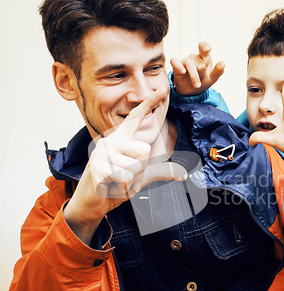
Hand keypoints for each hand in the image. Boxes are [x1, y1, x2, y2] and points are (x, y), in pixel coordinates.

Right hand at [63, 87, 186, 244]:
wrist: (93, 202)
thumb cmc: (116, 185)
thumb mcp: (141, 177)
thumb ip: (160, 172)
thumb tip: (183, 175)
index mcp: (122, 139)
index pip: (137, 117)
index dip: (150, 102)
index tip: (163, 88)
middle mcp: (111, 140)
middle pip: (145, 150)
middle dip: (140, 169)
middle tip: (125, 175)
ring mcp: (102, 152)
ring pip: (136, 165)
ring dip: (131, 180)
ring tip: (117, 180)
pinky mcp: (97, 166)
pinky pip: (125, 177)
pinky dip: (122, 187)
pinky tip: (110, 185)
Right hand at [170, 41, 224, 94]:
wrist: (191, 92)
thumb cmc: (203, 82)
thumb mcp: (212, 78)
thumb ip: (218, 71)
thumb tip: (223, 63)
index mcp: (204, 58)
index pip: (203, 47)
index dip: (205, 46)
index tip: (208, 49)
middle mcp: (194, 58)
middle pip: (199, 59)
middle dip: (202, 71)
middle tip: (203, 81)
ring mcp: (185, 61)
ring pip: (189, 63)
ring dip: (194, 75)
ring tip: (197, 85)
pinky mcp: (176, 66)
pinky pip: (174, 61)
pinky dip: (178, 65)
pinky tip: (183, 71)